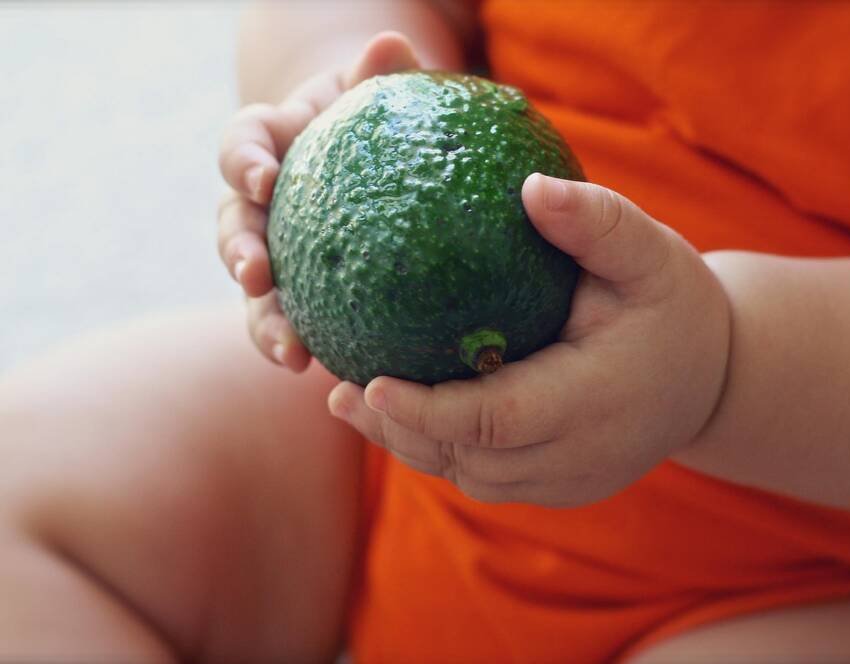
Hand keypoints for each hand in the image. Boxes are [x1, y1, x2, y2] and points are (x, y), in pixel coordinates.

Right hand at [217, 32, 420, 370]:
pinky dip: (300, 345)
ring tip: (291, 351)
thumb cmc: (379, 122)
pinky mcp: (301, 292)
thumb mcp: (380, 97)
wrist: (380, 163)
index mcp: (275, 145)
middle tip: (255, 274)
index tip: (261, 178)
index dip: (244, 160)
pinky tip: (326, 372)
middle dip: (237, 251)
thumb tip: (391, 45)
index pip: (244, 144)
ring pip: (255, 290)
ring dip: (264, 319)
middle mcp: (265, 203)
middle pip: (233, 225)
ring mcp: (279, 251)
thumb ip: (382, 77)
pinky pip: (294, 321)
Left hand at [328, 174, 731, 506]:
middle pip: (472, 458)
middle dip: (400, 431)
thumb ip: (597, 222)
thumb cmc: (674, 305)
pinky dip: (440, 452)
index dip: (431, 410)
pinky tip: (402, 419)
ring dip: (411, 445)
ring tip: (353, 404)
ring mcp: (571, 480)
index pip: (501, 420)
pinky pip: (488, 479)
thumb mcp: (651, 253)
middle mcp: (582, 454)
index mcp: (600, 399)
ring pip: (473, 476)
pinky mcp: (562, 486)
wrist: (712, 377)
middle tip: (337, 393)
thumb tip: (530, 187)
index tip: (367, 382)